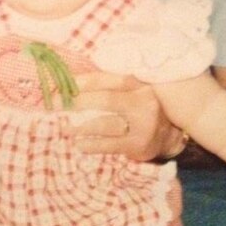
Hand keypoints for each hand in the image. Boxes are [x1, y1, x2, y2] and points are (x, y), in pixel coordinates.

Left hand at [66, 70, 183, 160]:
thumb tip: (71, 82)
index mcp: (138, 84)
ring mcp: (143, 125)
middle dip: (77, 102)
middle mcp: (142, 102)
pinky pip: (109, 145)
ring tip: (65, 127)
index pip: (107, 80)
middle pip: (105, 100)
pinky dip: (91, 144)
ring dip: (81, 126)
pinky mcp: (138, 145)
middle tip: (56, 105)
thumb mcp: (131, 92)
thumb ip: (108, 86)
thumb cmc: (139, 109)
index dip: (83, 82)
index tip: (62, 84)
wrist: (169, 136)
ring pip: (106, 123)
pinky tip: (79, 144)